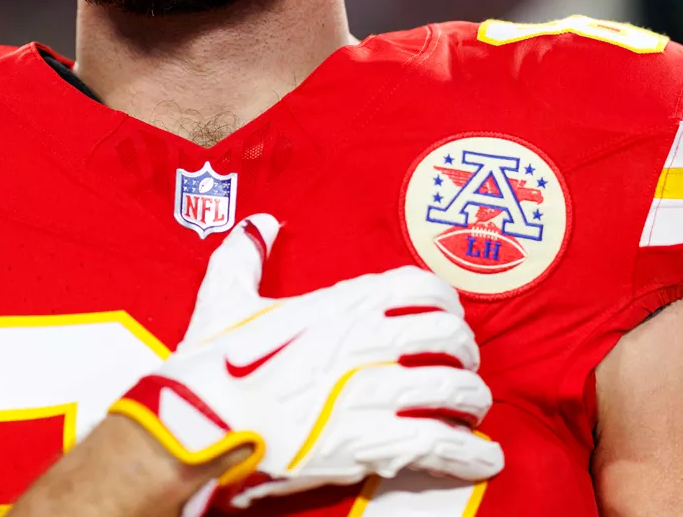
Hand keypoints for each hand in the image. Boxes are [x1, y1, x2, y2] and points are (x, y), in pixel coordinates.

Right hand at [109, 214, 503, 507]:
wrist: (198, 426)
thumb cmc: (211, 366)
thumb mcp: (224, 300)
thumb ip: (244, 256)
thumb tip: (260, 224)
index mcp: (337, 305)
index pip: (417, 287)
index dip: (443, 301)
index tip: (449, 315)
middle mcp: (364, 342)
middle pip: (447, 336)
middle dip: (464, 351)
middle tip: (464, 365)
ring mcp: (371, 392)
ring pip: (452, 390)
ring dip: (472, 401)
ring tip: (474, 411)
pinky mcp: (371, 443)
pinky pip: (441, 444)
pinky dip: (471, 454)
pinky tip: (484, 459)